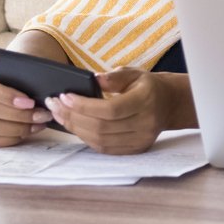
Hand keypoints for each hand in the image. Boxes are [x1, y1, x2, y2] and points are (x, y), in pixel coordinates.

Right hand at [0, 57, 51, 148]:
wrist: (8, 79)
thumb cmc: (15, 74)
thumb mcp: (18, 66)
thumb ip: (24, 70)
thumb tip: (42, 84)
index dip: (7, 96)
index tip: (30, 102)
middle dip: (19, 115)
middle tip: (41, 116)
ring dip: (17, 128)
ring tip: (38, 124)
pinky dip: (9, 139)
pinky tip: (25, 133)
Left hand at [47, 68, 169, 154]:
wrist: (169, 104)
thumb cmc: (147, 86)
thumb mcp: (133, 73)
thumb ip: (113, 77)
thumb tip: (90, 79)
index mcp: (145, 101)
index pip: (110, 109)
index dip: (84, 106)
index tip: (64, 96)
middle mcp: (145, 124)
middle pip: (102, 127)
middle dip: (73, 117)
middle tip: (54, 105)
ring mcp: (141, 140)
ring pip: (100, 140)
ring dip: (75, 129)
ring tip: (60, 115)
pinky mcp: (136, 149)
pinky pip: (105, 148)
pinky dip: (86, 138)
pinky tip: (75, 126)